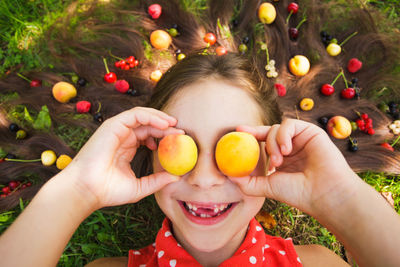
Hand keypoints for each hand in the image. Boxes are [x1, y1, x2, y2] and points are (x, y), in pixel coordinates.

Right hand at [61, 107, 183, 209]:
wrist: (87, 191)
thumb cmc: (108, 191)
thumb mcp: (140, 187)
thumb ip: (157, 180)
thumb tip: (177, 176)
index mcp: (127, 148)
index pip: (149, 135)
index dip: (164, 136)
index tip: (179, 141)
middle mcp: (122, 136)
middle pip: (148, 124)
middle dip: (166, 126)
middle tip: (181, 132)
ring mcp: (117, 130)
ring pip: (143, 116)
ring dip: (160, 118)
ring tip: (174, 125)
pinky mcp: (113, 125)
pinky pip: (135, 115)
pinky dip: (151, 116)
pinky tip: (164, 124)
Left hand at [230, 119, 359, 215]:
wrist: (324, 194)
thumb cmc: (298, 193)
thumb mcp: (267, 187)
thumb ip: (248, 182)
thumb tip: (230, 176)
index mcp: (281, 159)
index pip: (262, 143)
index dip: (249, 136)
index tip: (236, 131)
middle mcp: (290, 148)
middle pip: (267, 132)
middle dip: (255, 134)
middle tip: (244, 137)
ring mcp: (300, 140)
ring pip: (276, 129)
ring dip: (272, 143)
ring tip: (278, 161)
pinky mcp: (310, 132)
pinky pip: (289, 125)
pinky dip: (283, 135)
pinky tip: (287, 150)